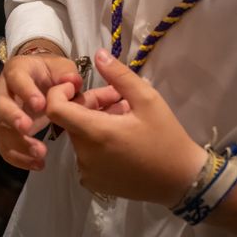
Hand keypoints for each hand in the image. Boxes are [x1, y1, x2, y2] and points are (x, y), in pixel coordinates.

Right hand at [0, 48, 81, 170]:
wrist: (39, 82)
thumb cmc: (49, 74)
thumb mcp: (61, 68)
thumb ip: (67, 74)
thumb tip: (72, 82)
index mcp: (16, 70)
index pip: (16, 78)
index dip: (26, 91)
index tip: (40, 105)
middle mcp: (2, 91)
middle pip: (0, 105)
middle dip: (12, 117)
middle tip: (27, 128)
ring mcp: (1, 113)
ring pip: (2, 130)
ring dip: (18, 144)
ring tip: (40, 154)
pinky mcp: (4, 131)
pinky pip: (6, 148)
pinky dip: (20, 159)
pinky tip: (38, 164)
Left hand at [43, 50, 208, 204]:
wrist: (182, 181)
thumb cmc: (166, 138)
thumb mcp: (148, 100)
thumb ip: (120, 75)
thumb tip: (98, 54)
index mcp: (95, 133)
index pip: (55, 108)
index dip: (60, 92)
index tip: (79, 86)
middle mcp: (85, 155)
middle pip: (72, 120)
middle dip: (90, 104)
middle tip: (119, 99)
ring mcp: (88, 171)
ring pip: (81, 136)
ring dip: (96, 122)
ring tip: (126, 117)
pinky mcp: (95, 183)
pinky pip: (87, 154)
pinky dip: (98, 142)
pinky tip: (122, 138)